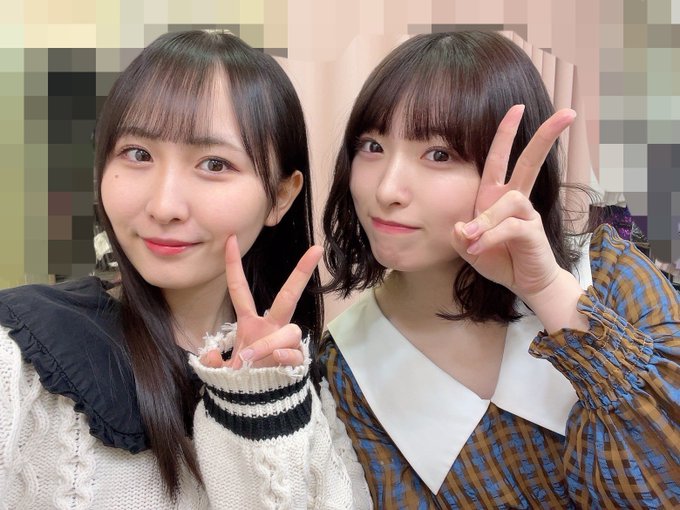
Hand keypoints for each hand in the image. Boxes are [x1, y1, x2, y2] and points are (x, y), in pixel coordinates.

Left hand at [200, 235, 322, 368]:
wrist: (261, 405)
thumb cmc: (244, 380)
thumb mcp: (222, 371)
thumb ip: (213, 362)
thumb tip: (210, 356)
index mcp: (250, 323)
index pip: (240, 289)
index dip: (233, 265)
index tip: (230, 238)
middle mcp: (272, 327)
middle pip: (289, 295)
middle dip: (301, 273)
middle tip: (315, 250)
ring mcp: (286, 342)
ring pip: (289, 331)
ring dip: (268, 344)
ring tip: (250, 359)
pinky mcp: (297, 359)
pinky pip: (295, 352)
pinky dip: (282, 356)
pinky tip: (274, 362)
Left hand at [450, 105, 575, 301]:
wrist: (523, 283)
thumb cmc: (499, 259)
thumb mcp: (468, 248)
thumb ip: (459, 236)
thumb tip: (460, 226)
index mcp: (495, 196)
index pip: (500, 158)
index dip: (507, 133)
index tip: (516, 107)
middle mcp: (514, 199)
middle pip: (530, 162)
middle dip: (544, 136)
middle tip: (566, 113)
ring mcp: (526, 214)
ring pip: (510, 200)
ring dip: (487, 220)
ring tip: (472, 241)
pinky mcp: (532, 232)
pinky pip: (511, 226)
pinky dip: (491, 236)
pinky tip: (478, 247)